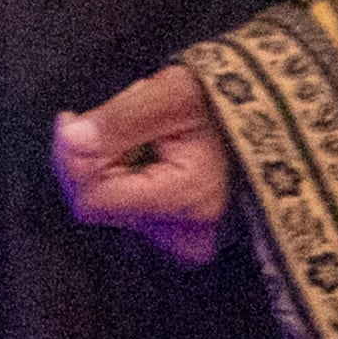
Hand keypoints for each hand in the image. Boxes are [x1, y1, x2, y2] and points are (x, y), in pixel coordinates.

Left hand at [52, 62, 230, 264]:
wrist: (267, 120)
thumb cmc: (219, 103)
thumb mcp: (171, 93)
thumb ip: (119, 119)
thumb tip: (70, 140)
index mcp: (187, 201)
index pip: (91, 199)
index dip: (71, 158)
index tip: (72, 118)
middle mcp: (185, 238)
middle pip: (95, 202)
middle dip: (93, 155)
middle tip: (121, 117)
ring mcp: (185, 244)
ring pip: (107, 204)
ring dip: (109, 163)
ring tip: (145, 134)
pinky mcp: (180, 240)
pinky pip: (125, 209)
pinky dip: (123, 177)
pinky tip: (147, 154)